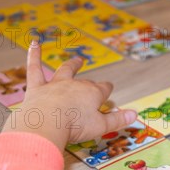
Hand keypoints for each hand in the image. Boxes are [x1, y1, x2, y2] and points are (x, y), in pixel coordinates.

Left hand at [3, 41, 136, 149]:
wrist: (45, 124)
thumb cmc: (75, 127)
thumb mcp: (101, 126)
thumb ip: (118, 120)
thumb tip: (135, 115)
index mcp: (93, 94)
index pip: (104, 89)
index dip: (107, 90)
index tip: (109, 91)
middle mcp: (75, 85)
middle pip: (86, 82)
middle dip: (90, 84)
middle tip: (93, 83)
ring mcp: (56, 84)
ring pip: (65, 70)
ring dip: (72, 65)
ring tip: (77, 60)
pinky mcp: (37, 87)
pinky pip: (35, 68)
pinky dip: (34, 55)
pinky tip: (34, 42)